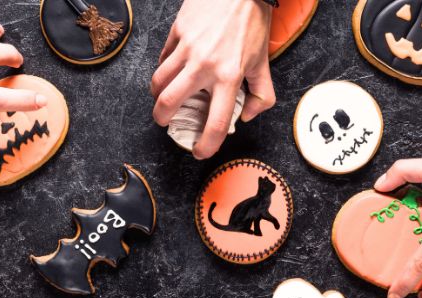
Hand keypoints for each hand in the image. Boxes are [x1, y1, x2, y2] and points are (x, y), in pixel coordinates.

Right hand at [151, 0, 274, 158]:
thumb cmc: (252, 23)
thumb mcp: (264, 62)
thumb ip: (261, 94)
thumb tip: (246, 116)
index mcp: (229, 77)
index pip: (215, 122)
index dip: (206, 144)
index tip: (200, 150)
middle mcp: (205, 65)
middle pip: (169, 102)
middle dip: (162, 118)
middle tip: (165, 121)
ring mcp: (188, 48)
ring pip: (158, 81)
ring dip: (157, 95)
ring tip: (162, 98)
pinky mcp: (178, 32)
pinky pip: (163, 58)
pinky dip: (163, 69)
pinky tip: (170, 71)